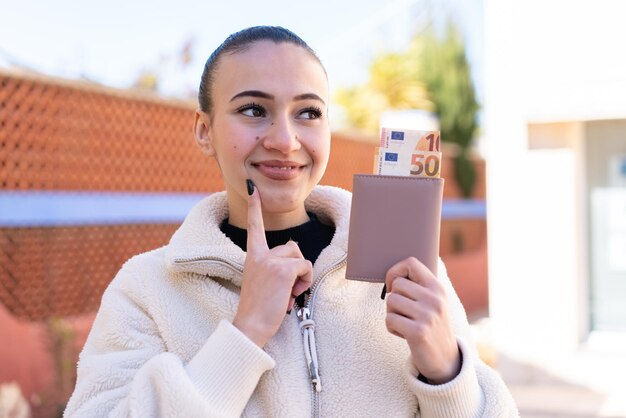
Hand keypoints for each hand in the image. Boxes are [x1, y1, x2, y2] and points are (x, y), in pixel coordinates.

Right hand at [232, 180, 312, 347]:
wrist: (250, 326)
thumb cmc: (258, 309)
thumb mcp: (263, 281)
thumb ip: (274, 266)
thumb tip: (296, 261)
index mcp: (252, 256)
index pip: (254, 227)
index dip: (255, 207)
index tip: (252, 187)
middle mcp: (260, 255)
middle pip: (292, 247)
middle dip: (296, 266)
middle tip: (285, 289)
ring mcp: (270, 261)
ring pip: (300, 257)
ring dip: (301, 276)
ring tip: (287, 294)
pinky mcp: (282, 270)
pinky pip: (306, 267)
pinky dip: (304, 282)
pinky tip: (291, 295)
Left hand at [384, 257, 460, 383]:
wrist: (445, 359)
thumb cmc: (431, 326)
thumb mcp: (432, 302)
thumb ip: (418, 286)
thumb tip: (392, 274)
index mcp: (437, 288)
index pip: (411, 263)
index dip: (395, 271)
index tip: (393, 286)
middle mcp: (434, 299)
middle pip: (396, 284)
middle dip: (393, 299)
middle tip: (403, 312)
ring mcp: (427, 315)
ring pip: (391, 301)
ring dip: (392, 314)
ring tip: (405, 323)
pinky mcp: (418, 332)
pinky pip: (390, 319)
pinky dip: (392, 328)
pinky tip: (404, 334)